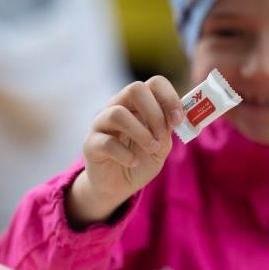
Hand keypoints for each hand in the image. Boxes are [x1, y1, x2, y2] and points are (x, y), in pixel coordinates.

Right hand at [66, 77, 182, 226]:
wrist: (118, 186)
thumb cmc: (140, 161)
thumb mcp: (161, 147)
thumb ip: (166, 131)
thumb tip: (173, 119)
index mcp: (138, 104)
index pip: (154, 83)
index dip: (169, 97)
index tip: (178, 120)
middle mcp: (118, 107)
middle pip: (135, 89)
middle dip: (154, 113)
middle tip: (162, 136)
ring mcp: (101, 124)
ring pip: (118, 113)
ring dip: (141, 133)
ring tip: (151, 149)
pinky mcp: (91, 144)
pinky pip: (107, 142)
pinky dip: (125, 154)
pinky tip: (133, 162)